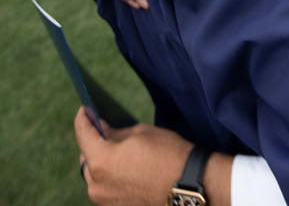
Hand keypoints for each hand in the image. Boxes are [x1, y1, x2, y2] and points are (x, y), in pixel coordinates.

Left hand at [75, 108, 192, 205]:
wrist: (187, 184)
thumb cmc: (166, 153)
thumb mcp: (139, 132)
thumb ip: (115, 132)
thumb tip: (102, 131)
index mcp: (101, 160)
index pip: (83, 134)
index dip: (82, 119)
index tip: (84, 110)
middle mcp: (96, 184)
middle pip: (85, 158)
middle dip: (91, 142)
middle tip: (101, 128)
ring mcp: (104, 200)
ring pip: (93, 175)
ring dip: (99, 161)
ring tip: (110, 147)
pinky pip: (104, 187)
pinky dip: (108, 175)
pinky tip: (120, 165)